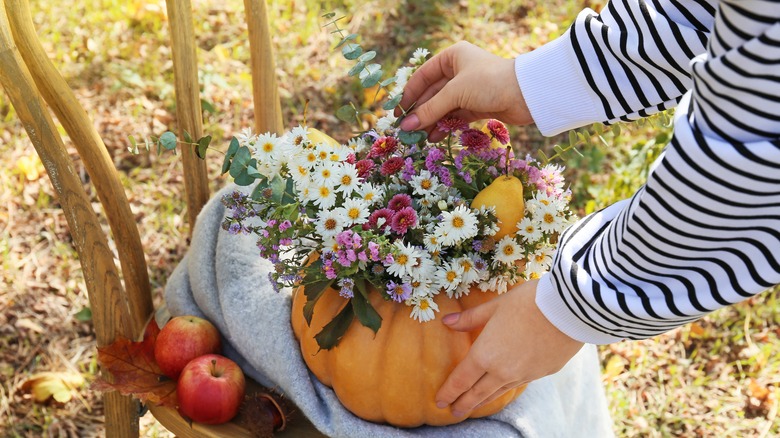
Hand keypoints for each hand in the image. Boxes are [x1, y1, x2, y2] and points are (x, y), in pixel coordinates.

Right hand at [396, 41, 531, 141]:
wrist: (527, 95)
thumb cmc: (489, 83)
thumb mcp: (456, 93)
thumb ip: (430, 110)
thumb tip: (405, 126)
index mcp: (452, 57)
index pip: (422, 76)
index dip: (408, 95)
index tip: (397, 114)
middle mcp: (458, 71)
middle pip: (431, 94)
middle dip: (419, 112)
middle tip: (405, 131)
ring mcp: (468, 90)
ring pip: (442, 107)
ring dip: (430, 122)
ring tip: (417, 138)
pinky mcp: (476, 106)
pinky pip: (454, 116)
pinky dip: (444, 126)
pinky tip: (433, 138)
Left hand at [435, 280, 583, 416]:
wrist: (569, 310)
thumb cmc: (528, 302)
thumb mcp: (495, 306)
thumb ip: (470, 318)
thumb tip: (447, 321)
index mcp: (486, 354)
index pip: (461, 380)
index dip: (449, 392)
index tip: (440, 402)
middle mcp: (503, 370)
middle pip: (478, 393)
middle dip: (463, 404)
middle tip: (454, 413)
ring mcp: (524, 374)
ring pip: (498, 392)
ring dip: (483, 400)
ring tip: (474, 406)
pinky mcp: (543, 373)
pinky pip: (518, 384)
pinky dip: (506, 389)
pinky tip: (503, 388)